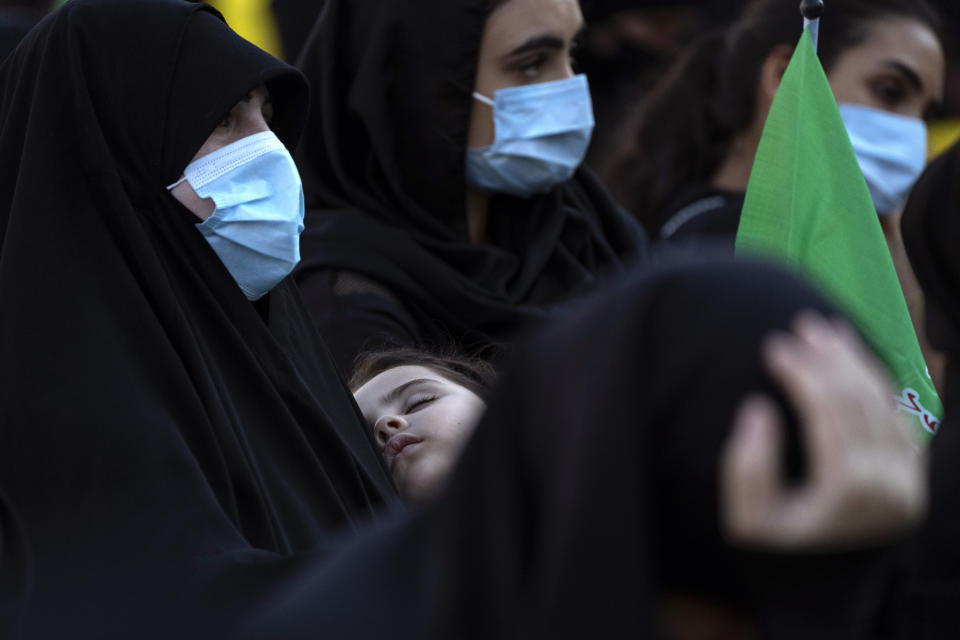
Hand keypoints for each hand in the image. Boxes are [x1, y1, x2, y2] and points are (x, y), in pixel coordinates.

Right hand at [721, 312, 926, 549]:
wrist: (824, 597)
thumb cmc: (779, 556)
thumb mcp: (746, 524)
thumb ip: (747, 469)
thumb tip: (759, 410)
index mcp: (847, 489)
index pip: (827, 410)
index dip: (800, 371)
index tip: (772, 345)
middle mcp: (887, 482)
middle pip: (858, 398)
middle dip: (827, 356)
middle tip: (799, 324)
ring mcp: (906, 481)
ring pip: (885, 402)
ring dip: (855, 360)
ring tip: (826, 330)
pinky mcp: (910, 480)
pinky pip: (900, 419)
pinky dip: (877, 385)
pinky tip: (853, 362)